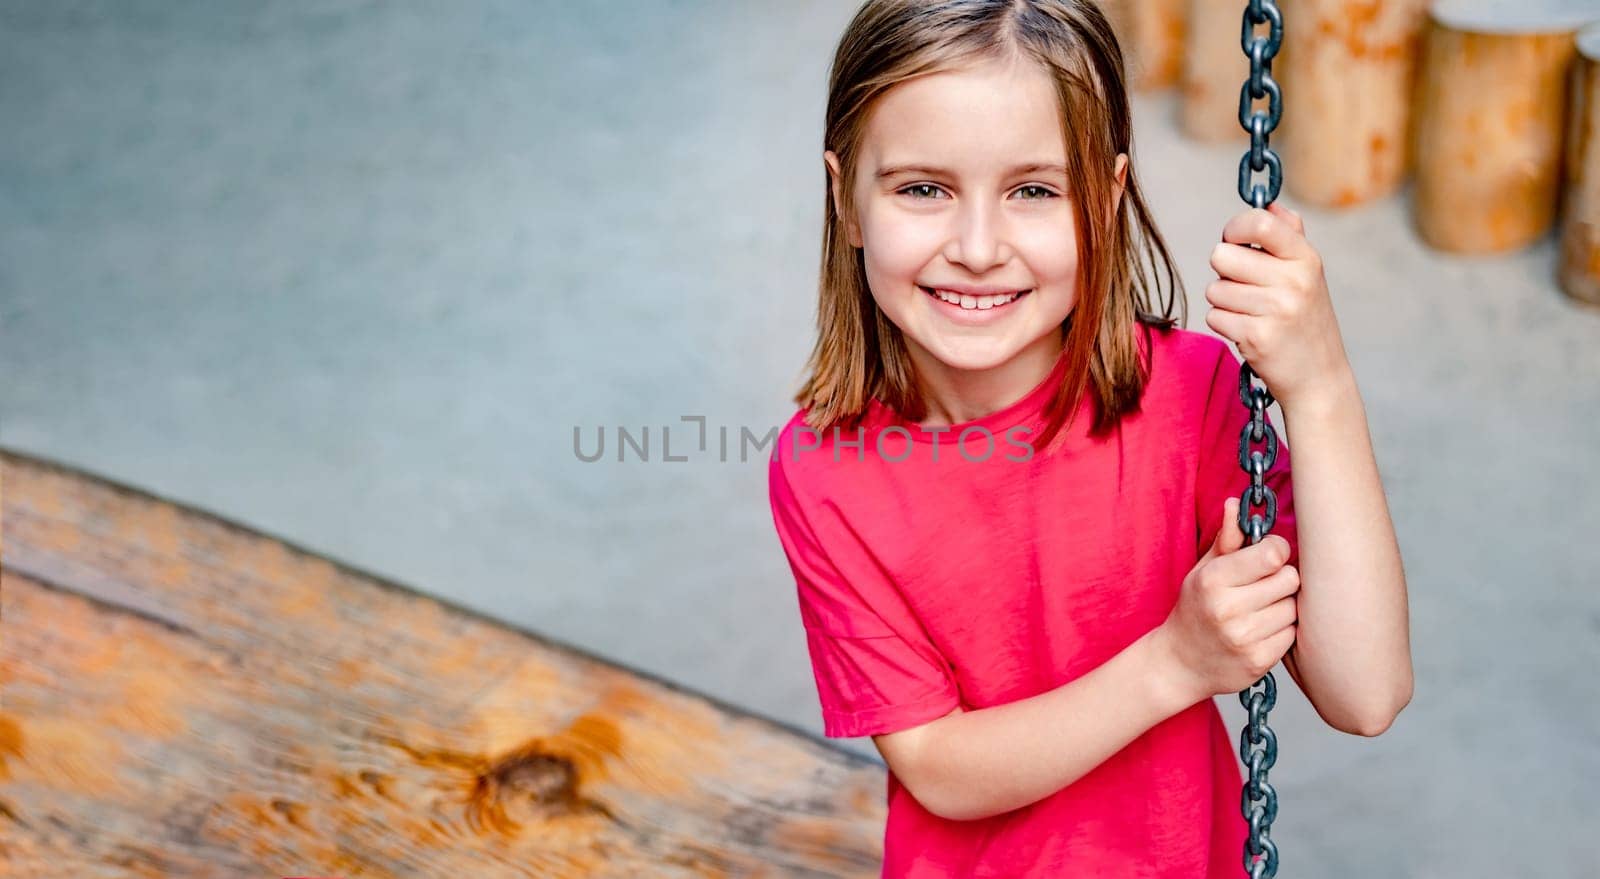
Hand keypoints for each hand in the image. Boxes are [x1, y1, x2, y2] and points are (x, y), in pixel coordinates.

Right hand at [1156, 496, 1299, 701]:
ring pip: (1294, 607)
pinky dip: (1281, 631)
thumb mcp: (1202, 571)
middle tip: (1262, 587)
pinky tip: (1261, 631)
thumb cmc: (1195, 610)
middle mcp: (1228, 608)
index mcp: (1213, 579)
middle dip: (1280, 580)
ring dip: (1282, 607)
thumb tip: (1235, 505)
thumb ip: (1226, 540)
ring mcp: (1244, 637)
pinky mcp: (1259, 661)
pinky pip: (1292, 635)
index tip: (1267, 557)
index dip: (1276, 551)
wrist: (1180, 663)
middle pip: (1290, 579)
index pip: (1273, 554)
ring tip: (1260, 611)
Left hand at [1206, 202, 1351, 410]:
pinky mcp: (1257, 337)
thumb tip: (1269, 204)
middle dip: (1224, 273)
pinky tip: (1249, 333)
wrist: (1319, 378)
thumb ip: (1289, 237)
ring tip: (1253, 315)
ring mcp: (1276, 309)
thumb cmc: (1306, 322)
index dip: (1234, 229)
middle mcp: (1294, 281)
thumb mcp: (1308, 275)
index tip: (1233, 240)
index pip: (1259, 224)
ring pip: (1214, 289)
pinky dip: (1225, 325)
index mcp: (1306, 259)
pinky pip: (1214, 317)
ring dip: (1225, 303)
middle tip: (1246, 289)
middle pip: (1222, 256)